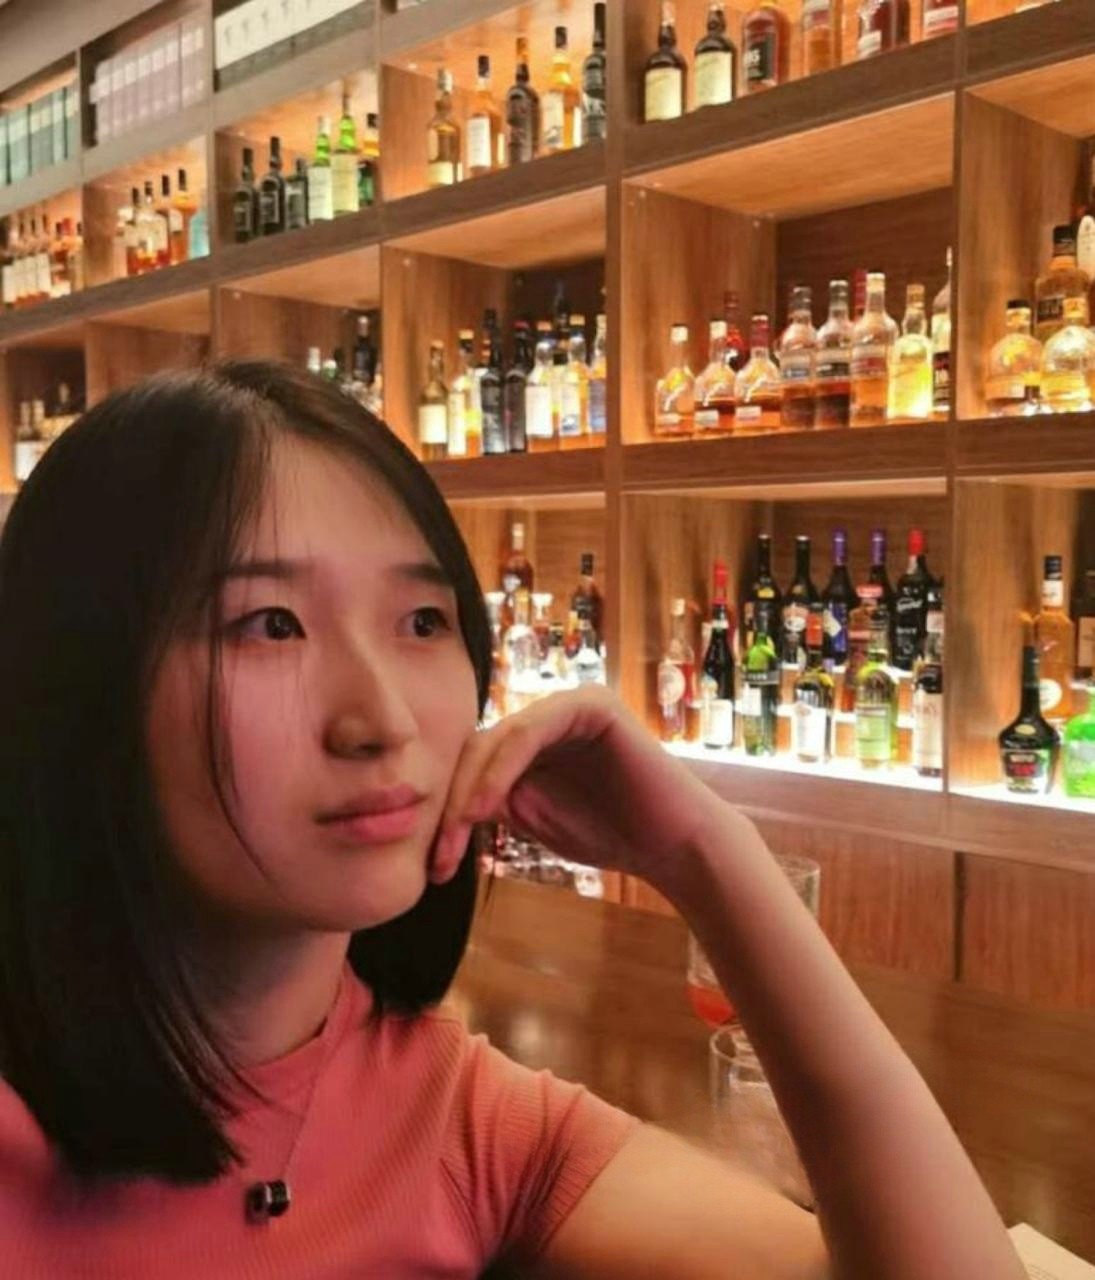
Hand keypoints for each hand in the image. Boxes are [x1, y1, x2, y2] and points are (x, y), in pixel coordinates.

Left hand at [429, 687, 728, 891]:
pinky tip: (483, 810)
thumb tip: (439, 805)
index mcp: (533, 736)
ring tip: (457, 836)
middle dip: (452, 805)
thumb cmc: (609, 832)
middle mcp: (549, 713)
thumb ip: (492, 801)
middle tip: (439, 859)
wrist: (673, 845)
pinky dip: (499, 772)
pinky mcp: (590, 705)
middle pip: (478, 750)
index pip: (474, 764)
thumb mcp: (532, 817)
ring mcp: (570, 703)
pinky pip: (527, 734)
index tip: (436, 865)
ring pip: (497, 741)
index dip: (448, 811)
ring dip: (469, 791)